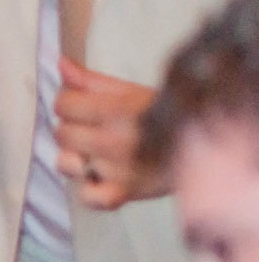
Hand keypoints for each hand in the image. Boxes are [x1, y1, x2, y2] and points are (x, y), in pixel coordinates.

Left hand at [54, 59, 165, 208]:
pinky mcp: (123, 194)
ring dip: (75, 157)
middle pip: (62, 133)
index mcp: (117, 110)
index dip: (68, 103)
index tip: (80, 105)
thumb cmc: (164, 115)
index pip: (64, 105)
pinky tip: (97, 180)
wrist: (201, 146)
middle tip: (90, 128)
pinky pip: (89, 198)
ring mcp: (117, 170)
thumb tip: (60, 64)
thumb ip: (91, 80)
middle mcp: (114, 141)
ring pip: (67, 163)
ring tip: (92, 152)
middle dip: (71, 127)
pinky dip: (89, 191)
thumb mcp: (131, 91)